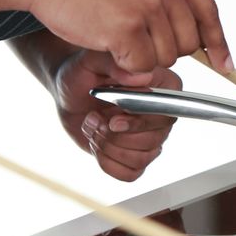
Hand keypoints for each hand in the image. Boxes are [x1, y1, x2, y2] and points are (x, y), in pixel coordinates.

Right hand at [29, 0, 232, 74]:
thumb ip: (172, 3)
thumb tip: (204, 50)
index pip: (209, 12)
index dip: (218, 43)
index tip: (225, 65)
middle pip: (189, 43)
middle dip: (165, 49)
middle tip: (134, 33)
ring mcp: (148, 4)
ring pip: (167, 58)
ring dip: (143, 56)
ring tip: (117, 30)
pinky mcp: (127, 28)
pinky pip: (143, 66)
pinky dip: (126, 64)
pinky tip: (108, 40)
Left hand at [55, 49, 179, 180]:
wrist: (69, 93)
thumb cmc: (83, 73)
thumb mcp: (92, 62)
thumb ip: (116, 64)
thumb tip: (142, 77)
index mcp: (163, 87)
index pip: (167, 115)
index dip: (140, 123)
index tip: (113, 121)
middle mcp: (161, 114)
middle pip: (153, 142)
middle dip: (116, 137)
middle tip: (94, 120)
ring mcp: (149, 136)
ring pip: (142, 160)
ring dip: (108, 148)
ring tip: (93, 127)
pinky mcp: (134, 154)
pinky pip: (130, 173)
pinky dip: (108, 163)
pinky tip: (97, 144)